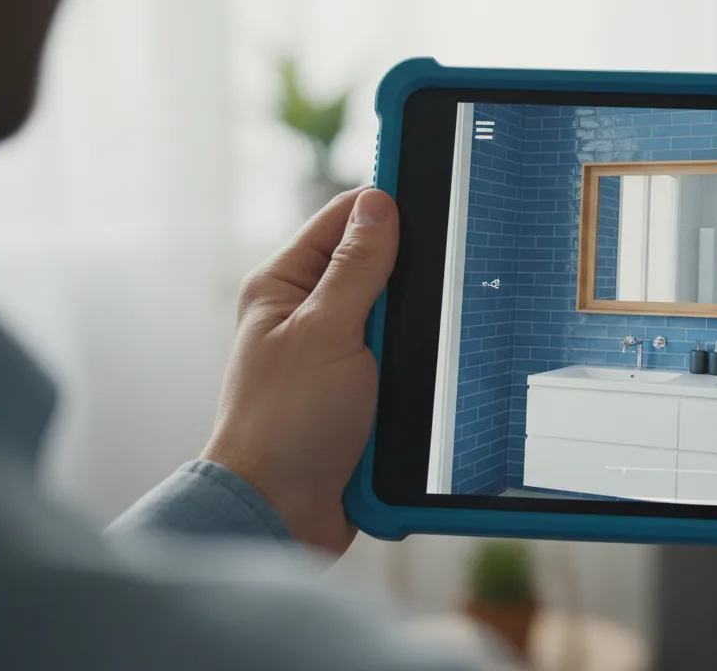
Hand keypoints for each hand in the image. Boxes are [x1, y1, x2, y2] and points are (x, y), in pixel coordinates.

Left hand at [202, 187, 397, 557]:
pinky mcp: (359, 391)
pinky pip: (402, 361)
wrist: (284, 513)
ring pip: (396, 318)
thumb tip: (379, 205)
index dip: (386, 210)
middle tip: (427, 296)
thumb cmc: (285, 425)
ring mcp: (334, 353)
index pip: (342, 219)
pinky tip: (428, 377)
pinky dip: (415, 367)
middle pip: (378, 268)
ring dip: (413, 332)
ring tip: (418, 349)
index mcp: (283, 286)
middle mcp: (306, 314)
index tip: (433, 203)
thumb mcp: (328, 332)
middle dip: (409, 281)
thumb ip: (357, 267)